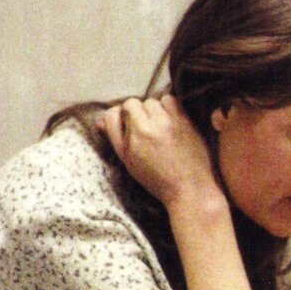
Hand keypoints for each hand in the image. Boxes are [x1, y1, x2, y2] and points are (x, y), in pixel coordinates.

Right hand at [97, 96, 222, 209]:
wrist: (189, 188)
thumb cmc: (157, 179)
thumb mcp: (129, 162)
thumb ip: (115, 137)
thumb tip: (100, 120)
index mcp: (131, 139)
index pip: (114, 112)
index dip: (120, 116)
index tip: (127, 123)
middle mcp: (148, 127)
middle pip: (134, 103)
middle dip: (136, 113)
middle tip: (145, 128)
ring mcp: (168, 121)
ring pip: (153, 101)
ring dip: (153, 110)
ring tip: (159, 126)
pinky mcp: (184, 120)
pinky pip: (171, 100)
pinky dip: (169, 107)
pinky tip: (171, 121)